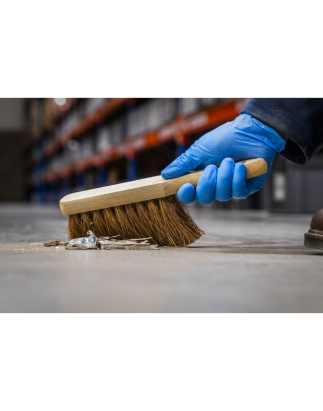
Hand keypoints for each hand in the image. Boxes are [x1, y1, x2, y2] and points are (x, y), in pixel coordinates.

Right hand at [161, 114, 285, 203]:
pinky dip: (238, 178)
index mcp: (200, 177)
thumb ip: (182, 165)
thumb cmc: (224, 139)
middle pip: (204, 199)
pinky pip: (238, 192)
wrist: (250, 131)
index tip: (187, 186)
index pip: (189, 194)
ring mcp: (230, 187)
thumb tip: (165, 175)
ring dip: (224, 177)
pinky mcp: (246, 187)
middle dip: (207, 183)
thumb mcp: (199, 150)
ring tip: (230, 160)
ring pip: (222, 196)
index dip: (186, 194)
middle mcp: (214, 185)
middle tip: (212, 167)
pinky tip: (242, 166)